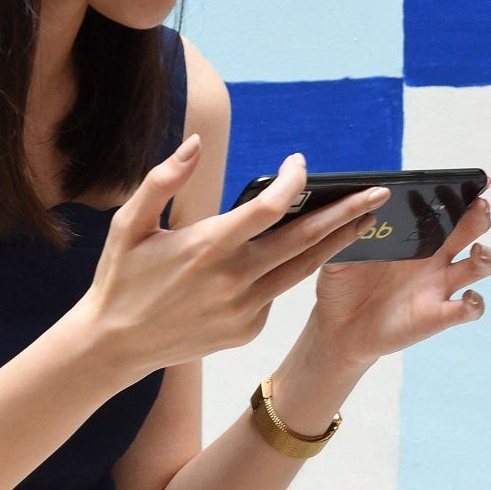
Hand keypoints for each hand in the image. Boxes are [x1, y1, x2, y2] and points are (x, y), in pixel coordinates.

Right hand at [79, 139, 387, 379]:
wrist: (113, 346)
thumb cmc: (121, 277)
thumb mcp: (128, 223)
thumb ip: (162, 179)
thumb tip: (194, 143)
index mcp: (207, 247)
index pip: (268, 209)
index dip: (292, 183)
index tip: (299, 164)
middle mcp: (233, 280)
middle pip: (304, 240)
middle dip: (346, 214)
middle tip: (378, 194)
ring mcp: (245, 309)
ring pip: (303, 269)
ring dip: (337, 242)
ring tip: (365, 219)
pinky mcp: (248, 330)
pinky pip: (277, 293)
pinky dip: (290, 270)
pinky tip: (298, 253)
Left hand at [305, 196, 490, 369]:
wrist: (337, 326)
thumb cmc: (343, 282)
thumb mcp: (341, 250)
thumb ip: (348, 228)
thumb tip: (357, 202)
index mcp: (416, 236)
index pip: (447, 209)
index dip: (467, 193)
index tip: (480, 181)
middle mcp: (435, 258)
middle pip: (471, 230)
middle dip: (479, 216)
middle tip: (478, 206)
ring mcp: (439, 286)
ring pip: (479, 266)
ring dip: (486, 257)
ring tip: (477, 251)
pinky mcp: (438, 316)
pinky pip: (468, 309)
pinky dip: (475, 303)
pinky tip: (469, 297)